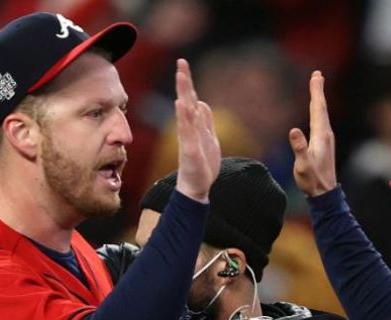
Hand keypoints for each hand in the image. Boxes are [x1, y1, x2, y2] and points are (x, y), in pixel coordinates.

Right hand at [173, 58, 220, 202]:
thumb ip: (205, 121)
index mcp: (194, 125)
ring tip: (181, 76)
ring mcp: (188, 138)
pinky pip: (186, 131)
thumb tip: (201, 103)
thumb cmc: (201, 164)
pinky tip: (181, 104)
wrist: (196, 187)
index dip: (187, 82)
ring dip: (183, 93)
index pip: (191, 98)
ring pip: (185, 111)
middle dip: (184, 81)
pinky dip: (183, 117)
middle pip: (186, 100)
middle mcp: (189, 128)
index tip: (183, 63)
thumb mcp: (209, 138)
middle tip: (181, 62)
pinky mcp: (189, 149)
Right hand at [290, 71, 336, 196]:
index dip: (316, 92)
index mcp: (321, 136)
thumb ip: (299, 148)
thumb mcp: (303, 166)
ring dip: (319, 100)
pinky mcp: (325, 144)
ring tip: (317, 87)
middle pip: (322, 108)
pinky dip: (318, 111)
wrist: (325, 194)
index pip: (318, 109)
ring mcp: (327, 139)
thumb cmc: (312, 181)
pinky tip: (317, 112)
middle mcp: (326, 134)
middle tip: (317, 74)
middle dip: (318, 90)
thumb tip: (294, 130)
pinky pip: (321, 121)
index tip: (316, 76)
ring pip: (322, 114)